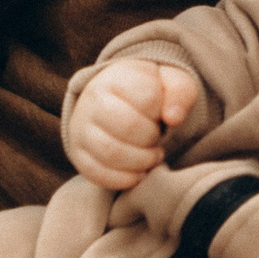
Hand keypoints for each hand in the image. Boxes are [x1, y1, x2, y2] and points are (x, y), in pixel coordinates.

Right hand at [67, 58, 199, 189]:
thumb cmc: (147, 93)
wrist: (112, 102)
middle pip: (129, 127)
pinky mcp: (78, 155)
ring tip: (151, 156)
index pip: (148, 99)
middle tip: (158, 140)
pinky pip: (98, 174)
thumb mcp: (169, 82)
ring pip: (113, 153)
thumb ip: (180, 91)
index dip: (163, 113)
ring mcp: (81, 129)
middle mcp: (91, 101)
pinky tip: (139, 172)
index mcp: (116, 78)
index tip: (161, 115)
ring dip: (142, 161)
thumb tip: (173, 118)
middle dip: (153, 139)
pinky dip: (126, 179)